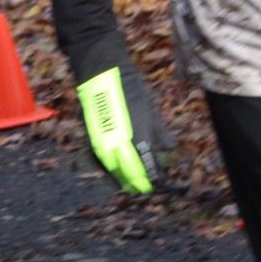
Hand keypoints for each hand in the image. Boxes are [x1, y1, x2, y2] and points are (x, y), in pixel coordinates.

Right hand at [71, 34, 172, 194]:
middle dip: (135, 182)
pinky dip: (107, 168)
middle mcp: (119, 146)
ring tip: (128, 182)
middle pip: (128, 174)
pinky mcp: (91, 137)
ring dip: (120, 178)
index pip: (145, 168)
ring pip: (112, 170)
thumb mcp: (150, 109)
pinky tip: (112, 169)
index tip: (154, 183)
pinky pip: (100, 160)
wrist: (101, 73)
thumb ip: (159, 132)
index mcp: (137, 139)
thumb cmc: (130, 88)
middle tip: (142, 188)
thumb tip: (169, 148)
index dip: (150, 178)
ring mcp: (102, 143)